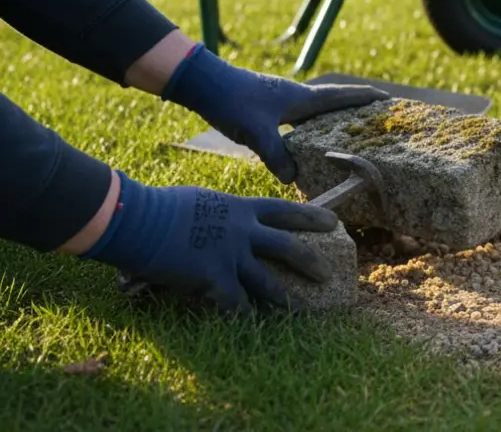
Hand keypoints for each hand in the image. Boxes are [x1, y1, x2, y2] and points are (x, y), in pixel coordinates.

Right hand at [82, 170, 338, 313]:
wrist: (138, 218)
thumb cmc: (161, 207)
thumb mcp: (202, 202)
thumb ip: (222, 214)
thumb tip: (226, 220)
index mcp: (241, 208)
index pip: (286, 211)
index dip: (312, 217)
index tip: (334, 221)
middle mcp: (243, 231)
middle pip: (288, 247)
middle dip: (311, 261)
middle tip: (328, 274)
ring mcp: (231, 255)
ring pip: (269, 282)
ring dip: (287, 299)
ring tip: (304, 311)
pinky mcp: (215, 278)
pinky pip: (237, 304)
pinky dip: (245, 317)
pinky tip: (254, 328)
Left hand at [160, 43, 387, 183]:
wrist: (203, 84)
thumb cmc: (232, 101)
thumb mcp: (256, 132)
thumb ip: (276, 155)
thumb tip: (292, 179)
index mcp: (302, 98)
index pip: (342, 96)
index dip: (366, 98)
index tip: (389, 100)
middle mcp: (297, 96)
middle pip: (335, 102)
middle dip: (356, 109)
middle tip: (375, 120)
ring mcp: (283, 101)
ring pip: (316, 111)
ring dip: (333, 119)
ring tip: (347, 133)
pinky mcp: (269, 107)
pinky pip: (300, 119)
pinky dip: (311, 128)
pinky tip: (307, 142)